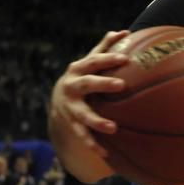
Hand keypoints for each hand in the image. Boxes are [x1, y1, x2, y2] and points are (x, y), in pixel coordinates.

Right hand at [50, 30, 130, 156]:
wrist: (58, 97)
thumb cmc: (84, 74)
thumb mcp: (91, 60)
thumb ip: (106, 46)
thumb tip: (125, 31)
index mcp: (78, 69)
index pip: (95, 61)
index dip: (109, 58)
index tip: (125, 59)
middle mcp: (72, 86)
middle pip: (87, 84)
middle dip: (102, 84)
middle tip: (121, 85)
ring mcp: (70, 107)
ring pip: (82, 115)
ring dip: (96, 122)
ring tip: (113, 128)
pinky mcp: (71, 124)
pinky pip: (82, 136)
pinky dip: (93, 144)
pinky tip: (106, 154)